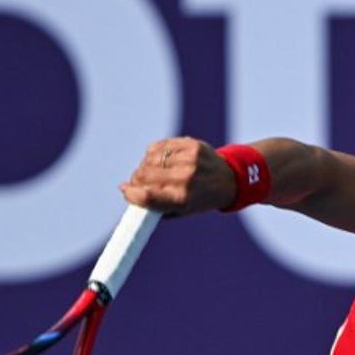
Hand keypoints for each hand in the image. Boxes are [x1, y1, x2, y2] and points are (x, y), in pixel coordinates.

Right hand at [119, 137, 236, 215]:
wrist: (229, 179)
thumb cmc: (200, 198)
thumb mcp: (181, 210)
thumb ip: (154, 204)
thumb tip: (125, 190)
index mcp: (183, 199)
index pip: (146, 196)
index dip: (130, 194)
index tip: (126, 191)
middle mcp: (186, 178)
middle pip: (143, 175)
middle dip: (136, 180)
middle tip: (138, 183)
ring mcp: (188, 159)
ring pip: (148, 159)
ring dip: (145, 166)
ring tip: (152, 172)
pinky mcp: (189, 144)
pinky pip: (158, 147)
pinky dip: (154, 154)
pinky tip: (161, 161)